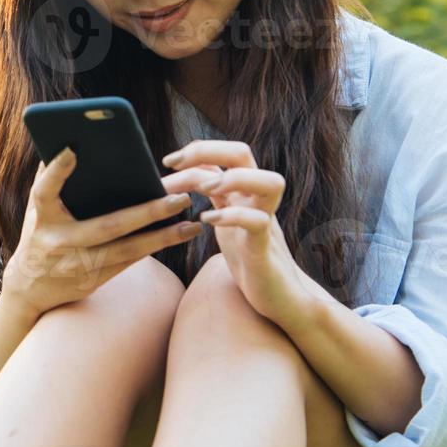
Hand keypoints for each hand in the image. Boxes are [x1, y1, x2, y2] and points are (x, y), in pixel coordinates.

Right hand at [2, 147, 201, 316]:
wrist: (30, 288)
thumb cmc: (39, 235)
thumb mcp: (35, 209)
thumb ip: (46, 179)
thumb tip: (63, 143)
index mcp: (41, 218)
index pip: (44, 192)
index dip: (56, 172)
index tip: (72, 151)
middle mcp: (59, 241)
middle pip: (107, 226)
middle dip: (146, 212)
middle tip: (179, 197)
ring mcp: (78, 264)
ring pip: (127, 250)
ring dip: (163, 237)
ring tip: (192, 223)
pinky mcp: (93, 279)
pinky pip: (129, 262)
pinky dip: (154, 247)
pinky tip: (178, 235)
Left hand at [160, 139, 313, 326]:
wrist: (279, 296)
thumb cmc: (248, 256)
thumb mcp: (226, 218)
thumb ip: (214, 194)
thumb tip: (185, 172)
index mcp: (245, 191)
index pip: (225, 154)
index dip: (196, 151)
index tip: (167, 161)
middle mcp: (258, 200)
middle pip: (243, 154)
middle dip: (207, 150)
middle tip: (175, 163)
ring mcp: (267, 221)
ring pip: (270, 182)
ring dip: (232, 178)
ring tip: (202, 189)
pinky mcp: (265, 248)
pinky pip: (258, 222)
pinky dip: (232, 216)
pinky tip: (206, 220)